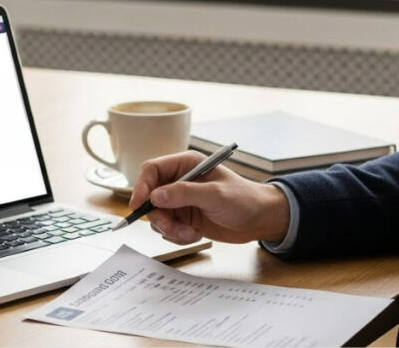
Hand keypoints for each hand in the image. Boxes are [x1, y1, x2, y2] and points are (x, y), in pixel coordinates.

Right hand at [129, 150, 290, 244]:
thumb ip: (185, 193)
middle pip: (150, 196)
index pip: (152, 170)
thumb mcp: (215, 194)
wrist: (259, 220)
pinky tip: (195, 234)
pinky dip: (177, 235)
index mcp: (186, 164)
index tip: (138, 205)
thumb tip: (155, 196)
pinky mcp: (184, 218)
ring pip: (157, 216)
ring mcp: (180, 201)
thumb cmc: (244, 199)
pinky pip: (167, 228)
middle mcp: (179, 181)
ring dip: (169, 228)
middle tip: (172, 228)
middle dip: (158, 215)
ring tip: (190, 232)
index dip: (141, 186)